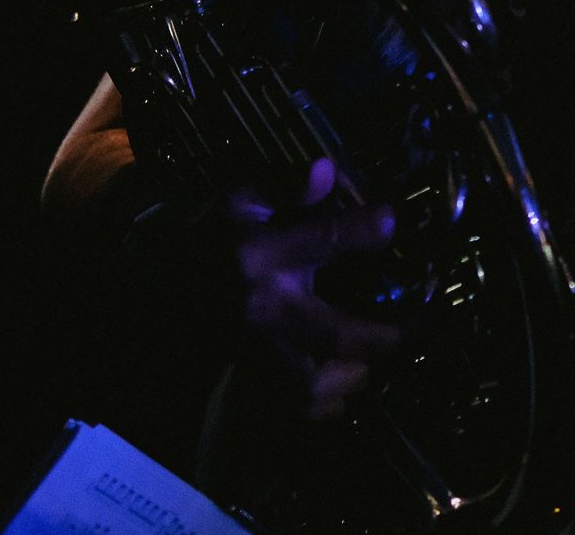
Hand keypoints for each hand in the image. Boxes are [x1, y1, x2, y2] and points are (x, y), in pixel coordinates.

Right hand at [229, 156, 400, 419]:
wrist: (150, 284)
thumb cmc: (211, 238)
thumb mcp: (243, 202)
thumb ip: (289, 190)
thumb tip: (326, 169)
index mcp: (261, 253)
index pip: (324, 238)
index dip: (366, 229)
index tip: (394, 223)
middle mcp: (262, 307)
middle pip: (338, 334)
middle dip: (390, 335)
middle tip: (424, 322)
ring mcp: (254, 349)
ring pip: (317, 383)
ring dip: (357, 376)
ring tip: (381, 358)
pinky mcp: (247, 377)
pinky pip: (295, 406)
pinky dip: (327, 404)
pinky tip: (347, 384)